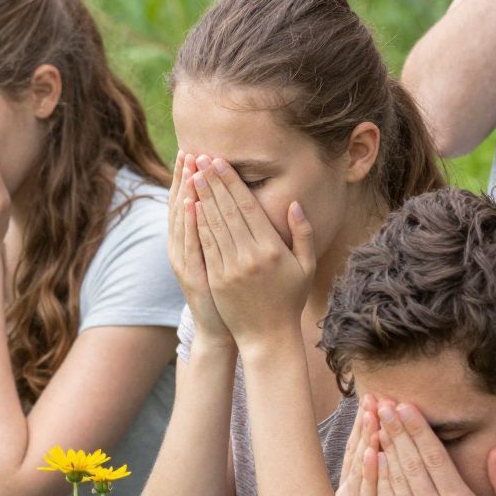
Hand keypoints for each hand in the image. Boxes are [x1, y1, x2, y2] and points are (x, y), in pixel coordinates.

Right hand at [168, 152, 232, 349]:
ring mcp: (185, 262)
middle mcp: (182, 249)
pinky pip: (190, 246)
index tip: (193, 152)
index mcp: (191, 242)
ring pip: (182, 222)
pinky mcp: (192, 276)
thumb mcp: (222, 259)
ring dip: (184, 194)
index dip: (188, 178)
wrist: (222, 329)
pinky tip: (192, 204)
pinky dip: (189, 225)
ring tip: (189, 168)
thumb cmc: (228, 293)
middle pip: (181, 206)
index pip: (188, 202)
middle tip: (189, 150)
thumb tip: (223, 202)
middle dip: (185, 178)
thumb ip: (222, 231)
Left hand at [190, 156, 315, 351]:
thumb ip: (303, 233)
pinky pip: (205, 245)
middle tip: (200, 158)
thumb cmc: (290, 299)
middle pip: (227, 210)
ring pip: (212, 225)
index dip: (232, 182)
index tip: (220, 162)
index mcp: (272, 249)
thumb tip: (295, 204)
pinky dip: (197, 224)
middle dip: (213, 182)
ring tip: (192, 174)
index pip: (247, 206)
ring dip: (201, 197)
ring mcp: (231, 268)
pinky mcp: (216, 279)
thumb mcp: (305, 266)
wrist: (268, 336)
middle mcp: (250, 256)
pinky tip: (191, 206)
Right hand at [335, 397, 410, 495]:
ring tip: (371, 414)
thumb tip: (390, 446)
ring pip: (361, 472)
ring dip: (365, 441)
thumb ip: (389, 479)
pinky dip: (369, 476)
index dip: (369, 424)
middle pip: (360, 454)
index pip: (365, 449)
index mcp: (362, 490)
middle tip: (373, 395)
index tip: (378, 396)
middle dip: (367, 424)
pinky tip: (374, 454)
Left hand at [373, 401, 495, 495]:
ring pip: (391, 479)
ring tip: (374, 421)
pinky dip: (376, 477)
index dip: (416, 428)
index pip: (433, 457)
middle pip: (408, 462)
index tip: (404, 406)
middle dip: (394, 429)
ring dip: (381, 446)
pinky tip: (372, 456)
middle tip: (383, 403)